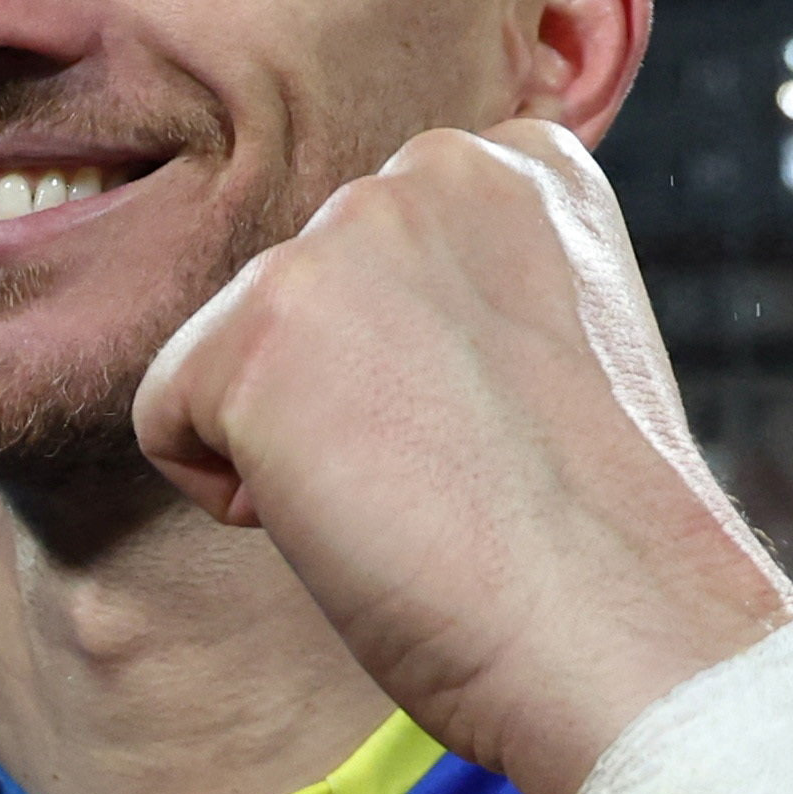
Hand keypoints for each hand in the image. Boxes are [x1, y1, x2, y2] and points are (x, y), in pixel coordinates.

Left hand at [133, 122, 792, 793]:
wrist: (624, 631)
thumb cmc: (594, 540)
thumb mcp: (548, 350)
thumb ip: (460, 291)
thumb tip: (357, 332)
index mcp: (525, 162)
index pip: (380, 255)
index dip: (419, 370)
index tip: (505, 431)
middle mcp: (433, 165)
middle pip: (301, 302)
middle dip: (350, 398)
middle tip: (460, 473)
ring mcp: (343, 235)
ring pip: (236, 357)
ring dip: (300, 447)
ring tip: (420, 493)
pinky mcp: (260, 324)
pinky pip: (168, 422)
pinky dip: (234, 500)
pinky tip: (359, 516)